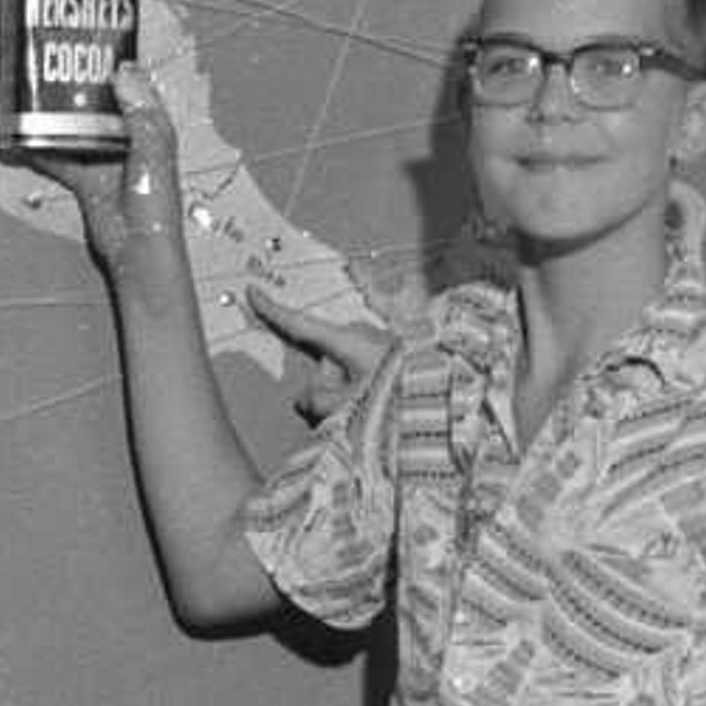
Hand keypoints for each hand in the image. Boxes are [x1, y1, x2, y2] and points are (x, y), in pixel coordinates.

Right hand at [21, 59, 188, 272]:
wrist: (138, 251)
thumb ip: (138, 111)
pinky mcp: (88, 181)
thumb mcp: (152, 150)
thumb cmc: (154, 204)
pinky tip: (22, 139)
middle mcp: (129, 140)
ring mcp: (107, 161)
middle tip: (53, 66)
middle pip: (102, 106)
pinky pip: (61, 160)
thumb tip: (123, 70)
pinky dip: (42, 151)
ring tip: (34, 95)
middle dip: (81, 89)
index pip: (135, 88)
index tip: (92, 46)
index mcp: (152, 128)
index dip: (117, 69)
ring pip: (79, 130)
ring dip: (59, 117)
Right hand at [242, 275, 401, 424]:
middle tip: (349, 413)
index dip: (274, 311)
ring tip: (379, 410)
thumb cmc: (405, 399)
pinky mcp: (400, 352)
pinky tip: (383, 381)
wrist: (452, 399)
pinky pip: (371, 364)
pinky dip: (371, 376)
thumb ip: (318, 402)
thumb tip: (306, 397)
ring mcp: (383, 341)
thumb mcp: (351, 409)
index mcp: (349, 342)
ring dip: (354, 389)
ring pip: (348, 366)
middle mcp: (364, 334)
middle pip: (325, 360)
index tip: (253, 292)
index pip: (301, 325)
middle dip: (328, 386)